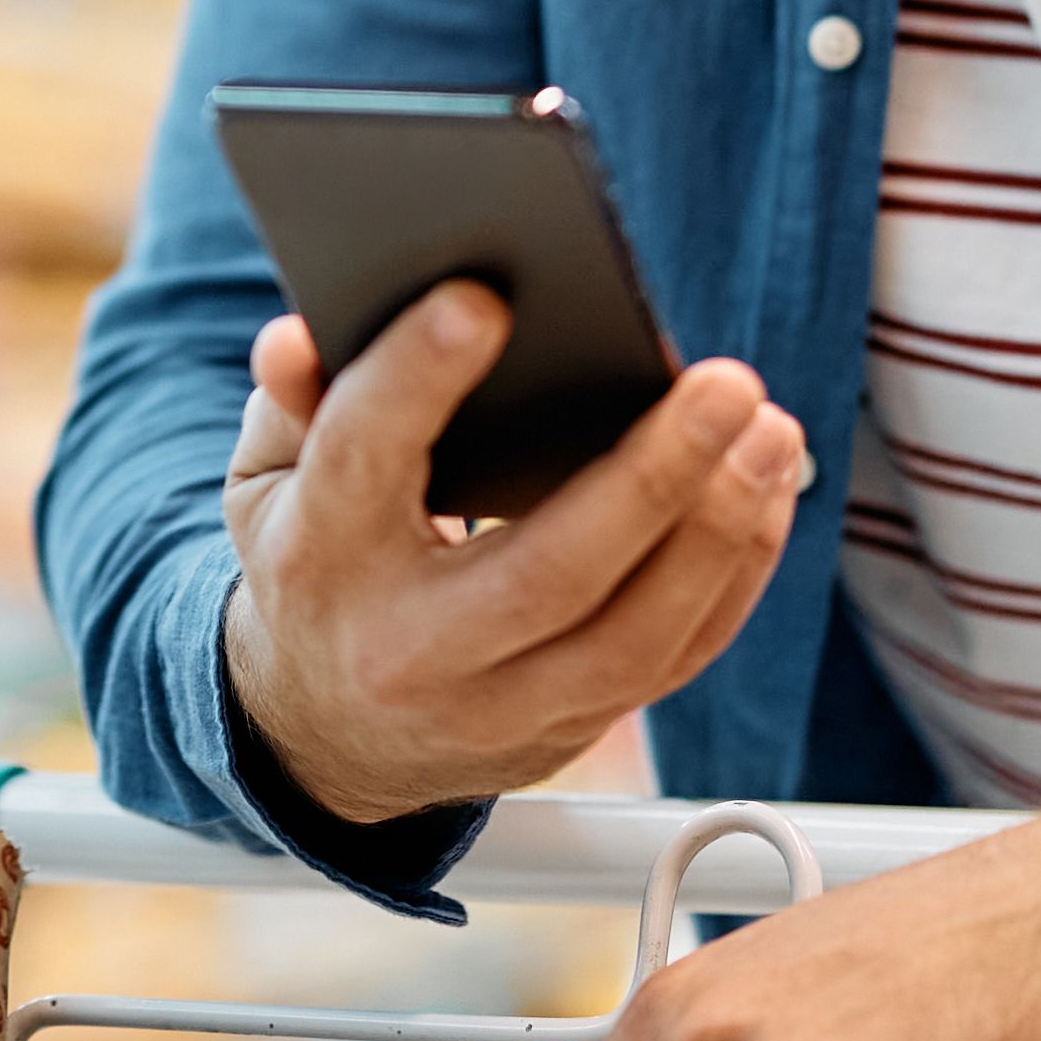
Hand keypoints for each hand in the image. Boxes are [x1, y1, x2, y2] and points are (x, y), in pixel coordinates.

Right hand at [221, 284, 807, 826]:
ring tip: (771, 431)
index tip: (485, 300)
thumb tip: (300, 335)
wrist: (320, 739)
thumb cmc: (316, 561)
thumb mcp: (268, 479)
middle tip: (726, 383)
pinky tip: (768, 489)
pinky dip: (735, 574)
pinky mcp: (566, 731)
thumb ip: (294, 397)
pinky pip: (672, 661)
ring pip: (630, 639)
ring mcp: (495, 710)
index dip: (417, 380)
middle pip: (546, 575)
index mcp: (320, 558)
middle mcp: (409, 650)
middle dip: (650, 476)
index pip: (364, 461)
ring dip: (719, 531)